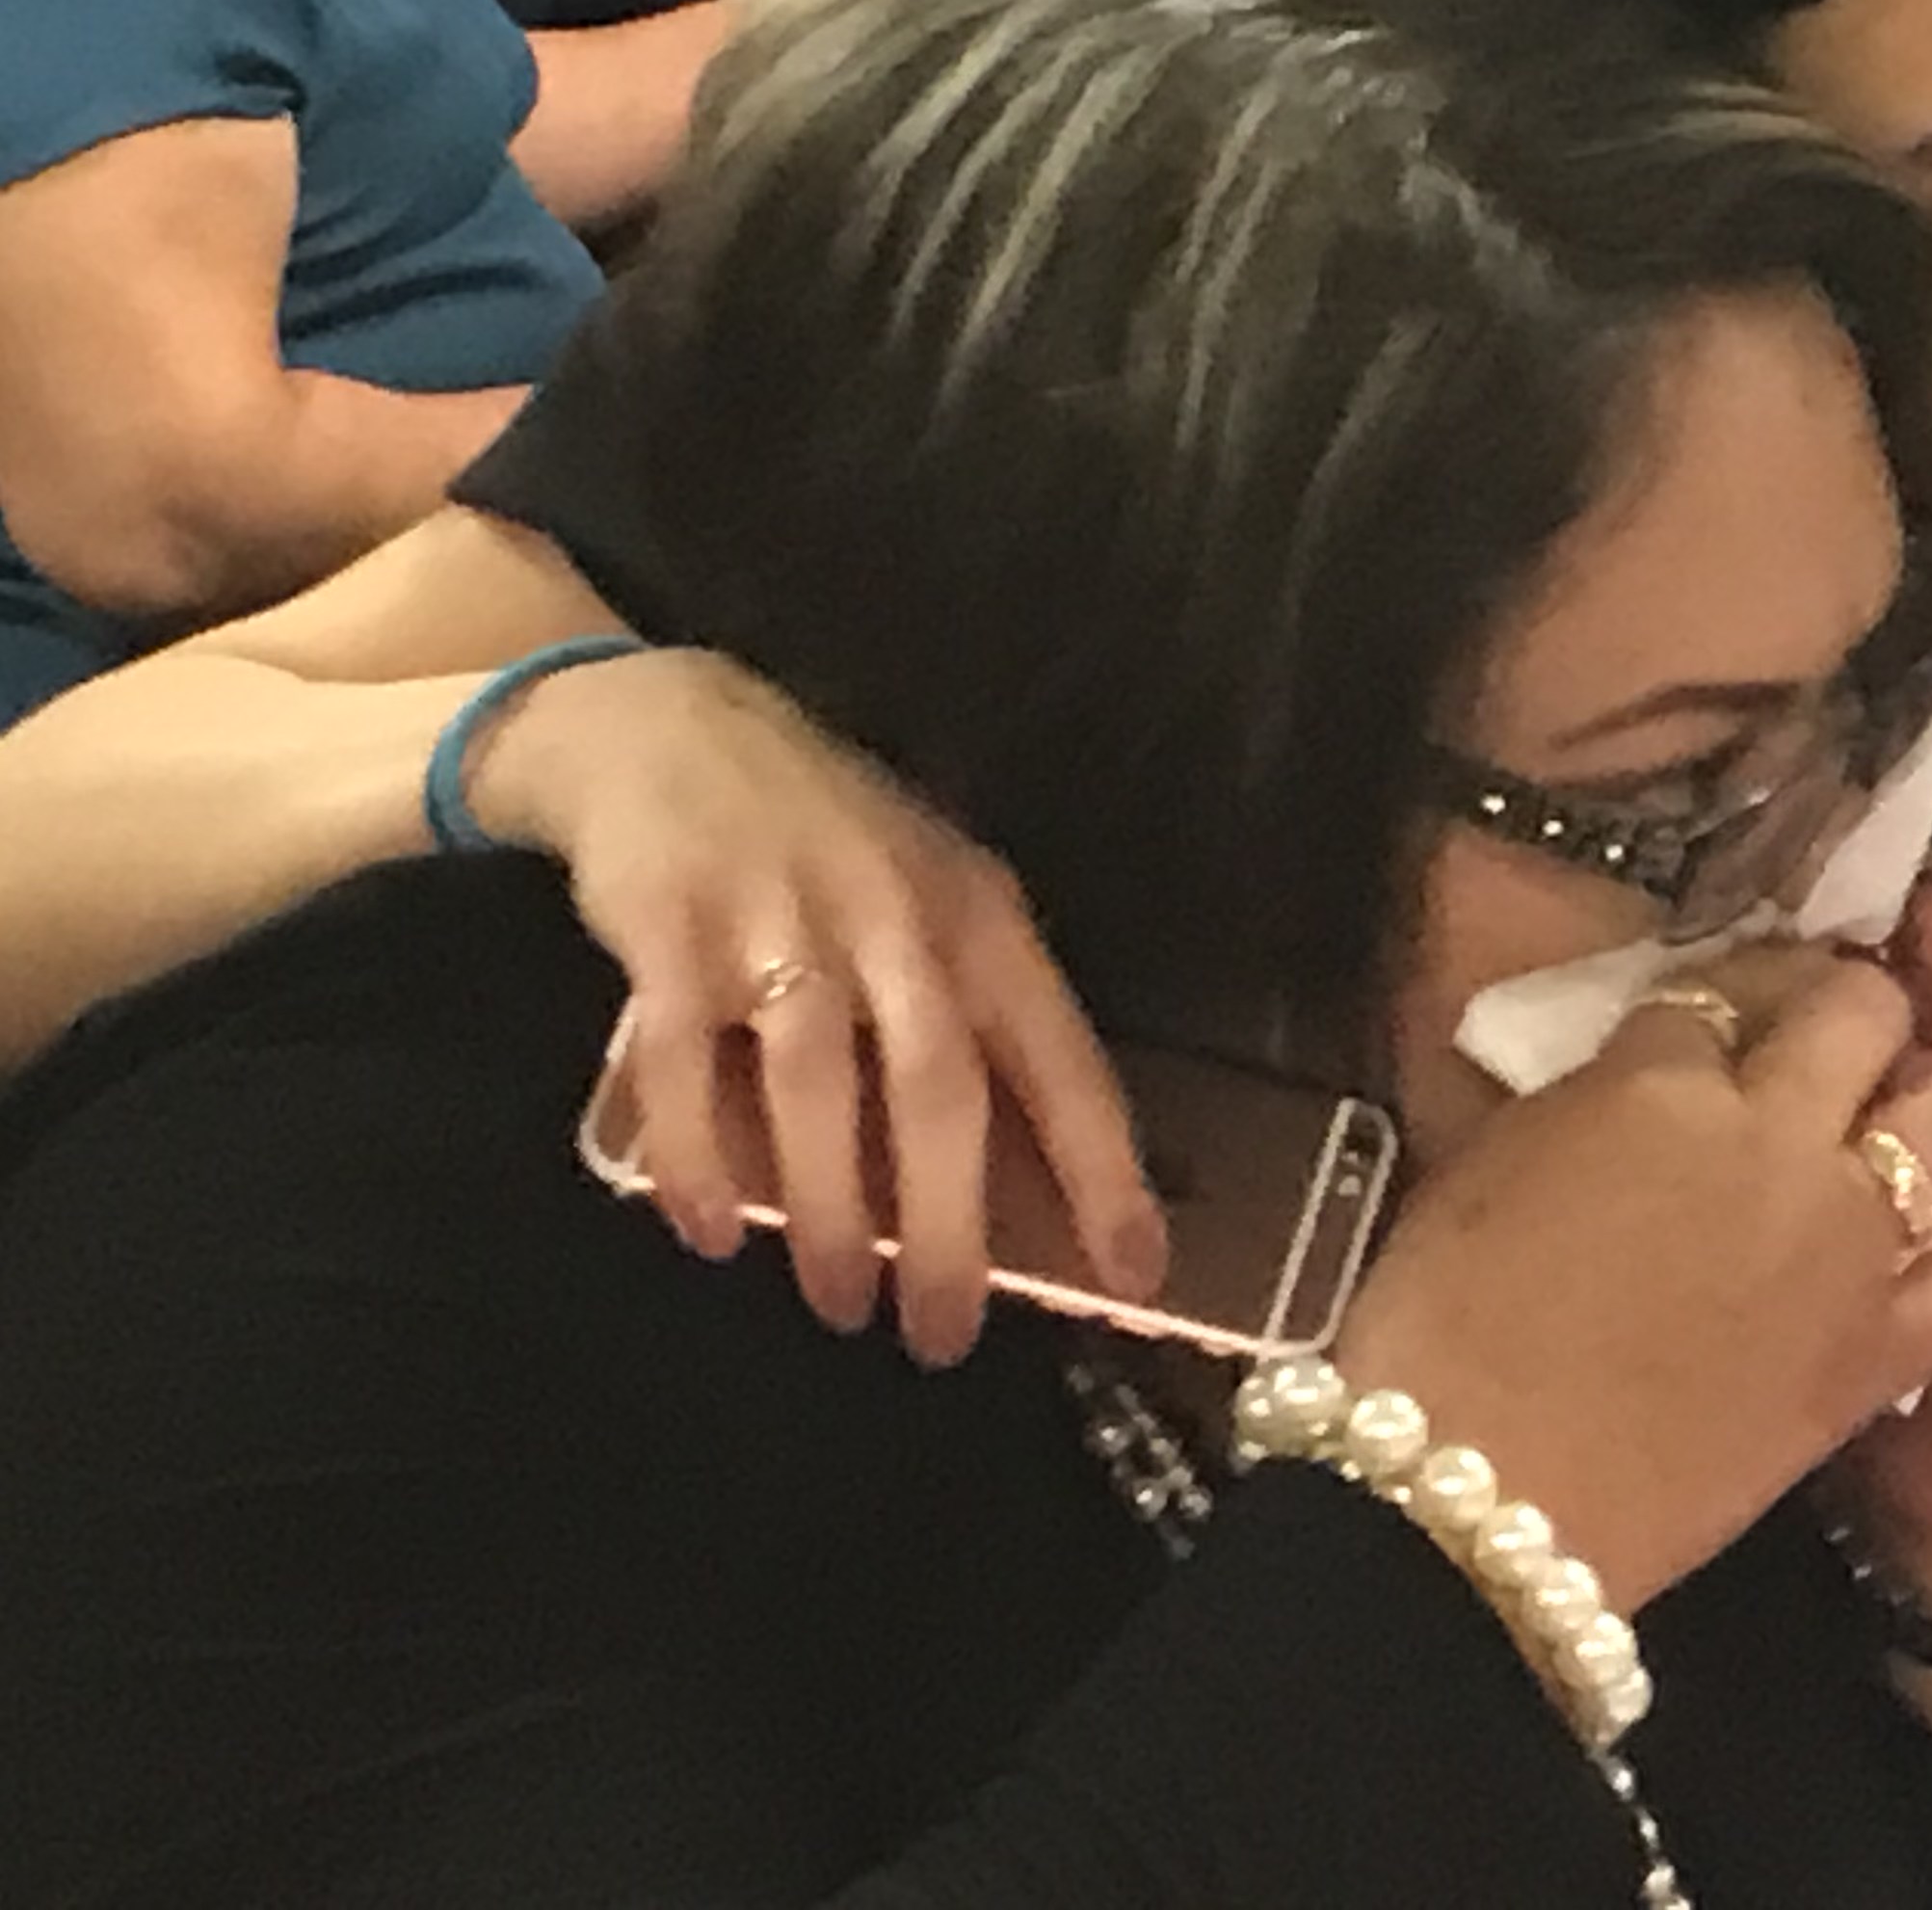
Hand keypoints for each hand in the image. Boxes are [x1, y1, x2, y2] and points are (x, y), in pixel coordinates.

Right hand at [468, 648, 1162, 1367]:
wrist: (666, 725)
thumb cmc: (826, 843)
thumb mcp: (928, 899)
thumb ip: (969, 1016)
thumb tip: (1019, 1183)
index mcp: (978, 917)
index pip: (1060, 1057)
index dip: (1103, 1168)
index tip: (1136, 1274)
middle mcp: (893, 918)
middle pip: (942, 1089)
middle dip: (951, 1227)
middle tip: (944, 1334)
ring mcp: (780, 919)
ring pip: (820, 1085)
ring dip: (831, 1209)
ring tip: (839, 1301)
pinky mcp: (671, 929)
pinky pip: (683, 1063)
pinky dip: (696, 1157)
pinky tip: (709, 1231)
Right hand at [1334, 948, 1931, 1617]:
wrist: (1485, 1508)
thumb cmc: (1444, 1331)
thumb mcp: (1496, 1161)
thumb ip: (1598, 1094)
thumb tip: (1649, 1071)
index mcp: (1659, 1078)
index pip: (1724, 986)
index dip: (1733, 988)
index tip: (1725, 1010)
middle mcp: (1776, 1132)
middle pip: (1862, 1009)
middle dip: (1850, 1006)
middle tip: (1819, 1045)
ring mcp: (1846, 1239)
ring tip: (1898, 1125)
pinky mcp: (1882, 1346)